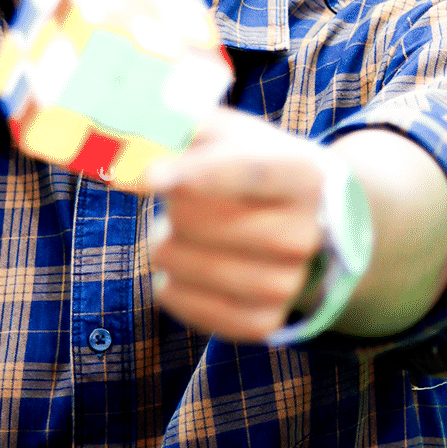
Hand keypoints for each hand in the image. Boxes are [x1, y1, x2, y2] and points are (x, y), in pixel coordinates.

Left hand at [136, 106, 327, 342]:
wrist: (310, 231)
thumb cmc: (258, 171)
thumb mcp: (238, 136)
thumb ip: (191, 124)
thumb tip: (137, 134)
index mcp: (305, 176)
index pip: (248, 173)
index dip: (195, 173)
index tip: (150, 175)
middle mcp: (304, 235)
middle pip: (196, 219)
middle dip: (170, 206)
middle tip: (179, 203)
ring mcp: (287, 284)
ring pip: (179, 262)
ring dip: (164, 245)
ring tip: (183, 235)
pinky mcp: (262, 322)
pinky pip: (183, 304)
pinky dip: (169, 285)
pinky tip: (182, 271)